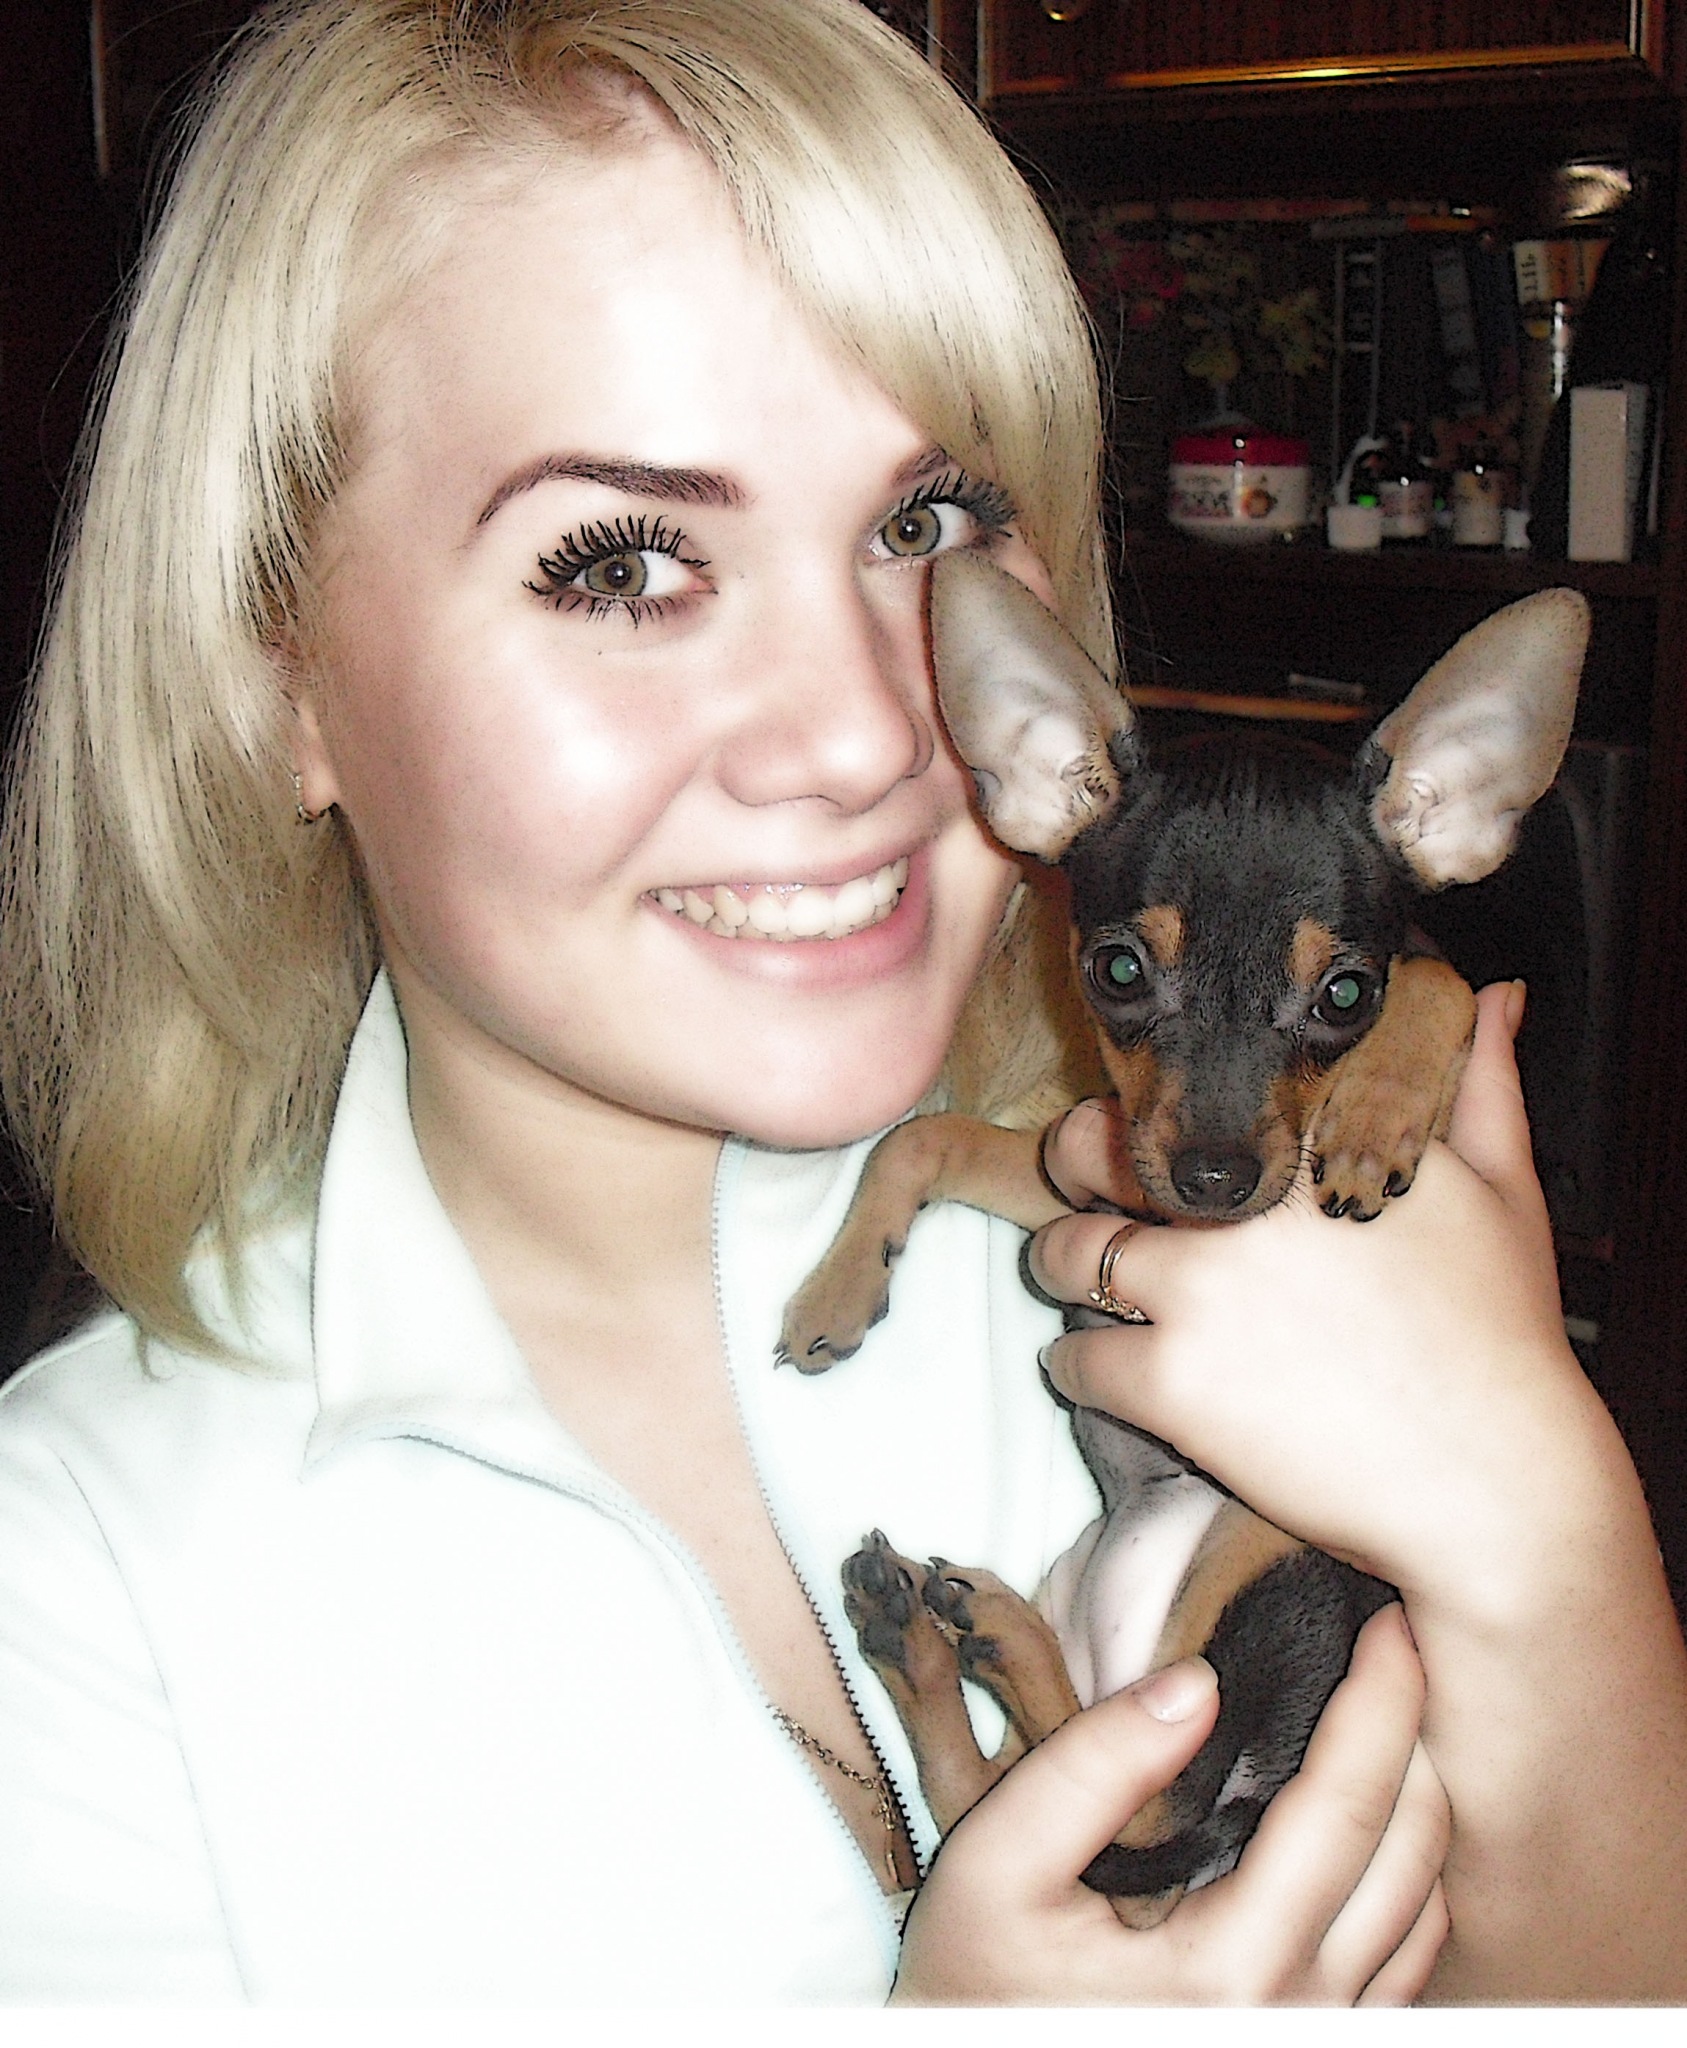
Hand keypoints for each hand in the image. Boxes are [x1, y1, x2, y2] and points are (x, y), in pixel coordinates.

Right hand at [892, 1605, 1448, 2004]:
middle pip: (1414, 1855)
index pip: (1346, 1808)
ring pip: (1428, 1910)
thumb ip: (1090, 1768)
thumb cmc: (979, 1977)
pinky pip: (1407, 1959)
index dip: (1383, 1702)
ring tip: (1385, 1719)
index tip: (1391, 1621)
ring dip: (1420, 1804)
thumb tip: (1200, 1680)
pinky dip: (1405, 1872)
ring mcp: (1317, 2042)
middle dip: (1420, 1735)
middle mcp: (1300, 2016)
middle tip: (1396, 1647)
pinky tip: (1364, 1814)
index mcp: (1232, 1967)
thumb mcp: (999, 1862)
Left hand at [1029, 983, 1614, 1618]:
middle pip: (1092, 1150)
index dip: (1159, 1111)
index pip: (1184, 1088)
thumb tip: (1499, 995)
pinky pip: (1073, 1357)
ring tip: (1088, 1283)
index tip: (1163, 1137)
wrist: (1497, 1485)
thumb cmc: (1504, 1339)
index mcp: (1311, 1142)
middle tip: (1092, 1199)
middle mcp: (1244, 1201)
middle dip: (1077, 1169)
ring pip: (1065, 1252)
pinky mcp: (1171, 1380)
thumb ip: (1481, 1084)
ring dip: (1064, 1268)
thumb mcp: (1503, 1193)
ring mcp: (1200, 1289)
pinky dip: (1077, 1365)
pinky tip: (1112, 1371)